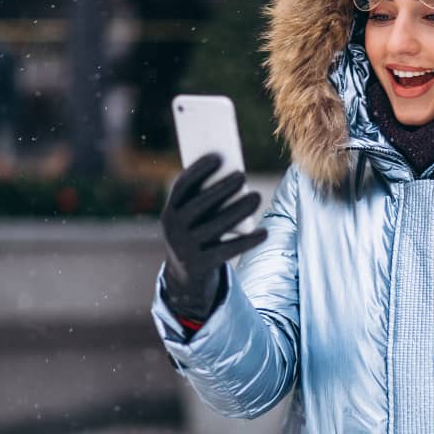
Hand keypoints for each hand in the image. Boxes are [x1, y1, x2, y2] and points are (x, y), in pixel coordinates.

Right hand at [161, 153, 266, 322]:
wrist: (184, 277)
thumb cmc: (196, 234)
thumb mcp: (193, 219)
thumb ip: (207, 199)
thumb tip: (235, 175)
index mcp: (170, 212)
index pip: (182, 186)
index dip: (198, 170)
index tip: (218, 156)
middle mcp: (174, 230)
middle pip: (199, 205)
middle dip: (221, 188)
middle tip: (242, 175)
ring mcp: (186, 249)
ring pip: (215, 227)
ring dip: (238, 210)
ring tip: (256, 196)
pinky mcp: (201, 266)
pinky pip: (227, 251)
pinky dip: (247, 241)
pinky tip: (263, 232)